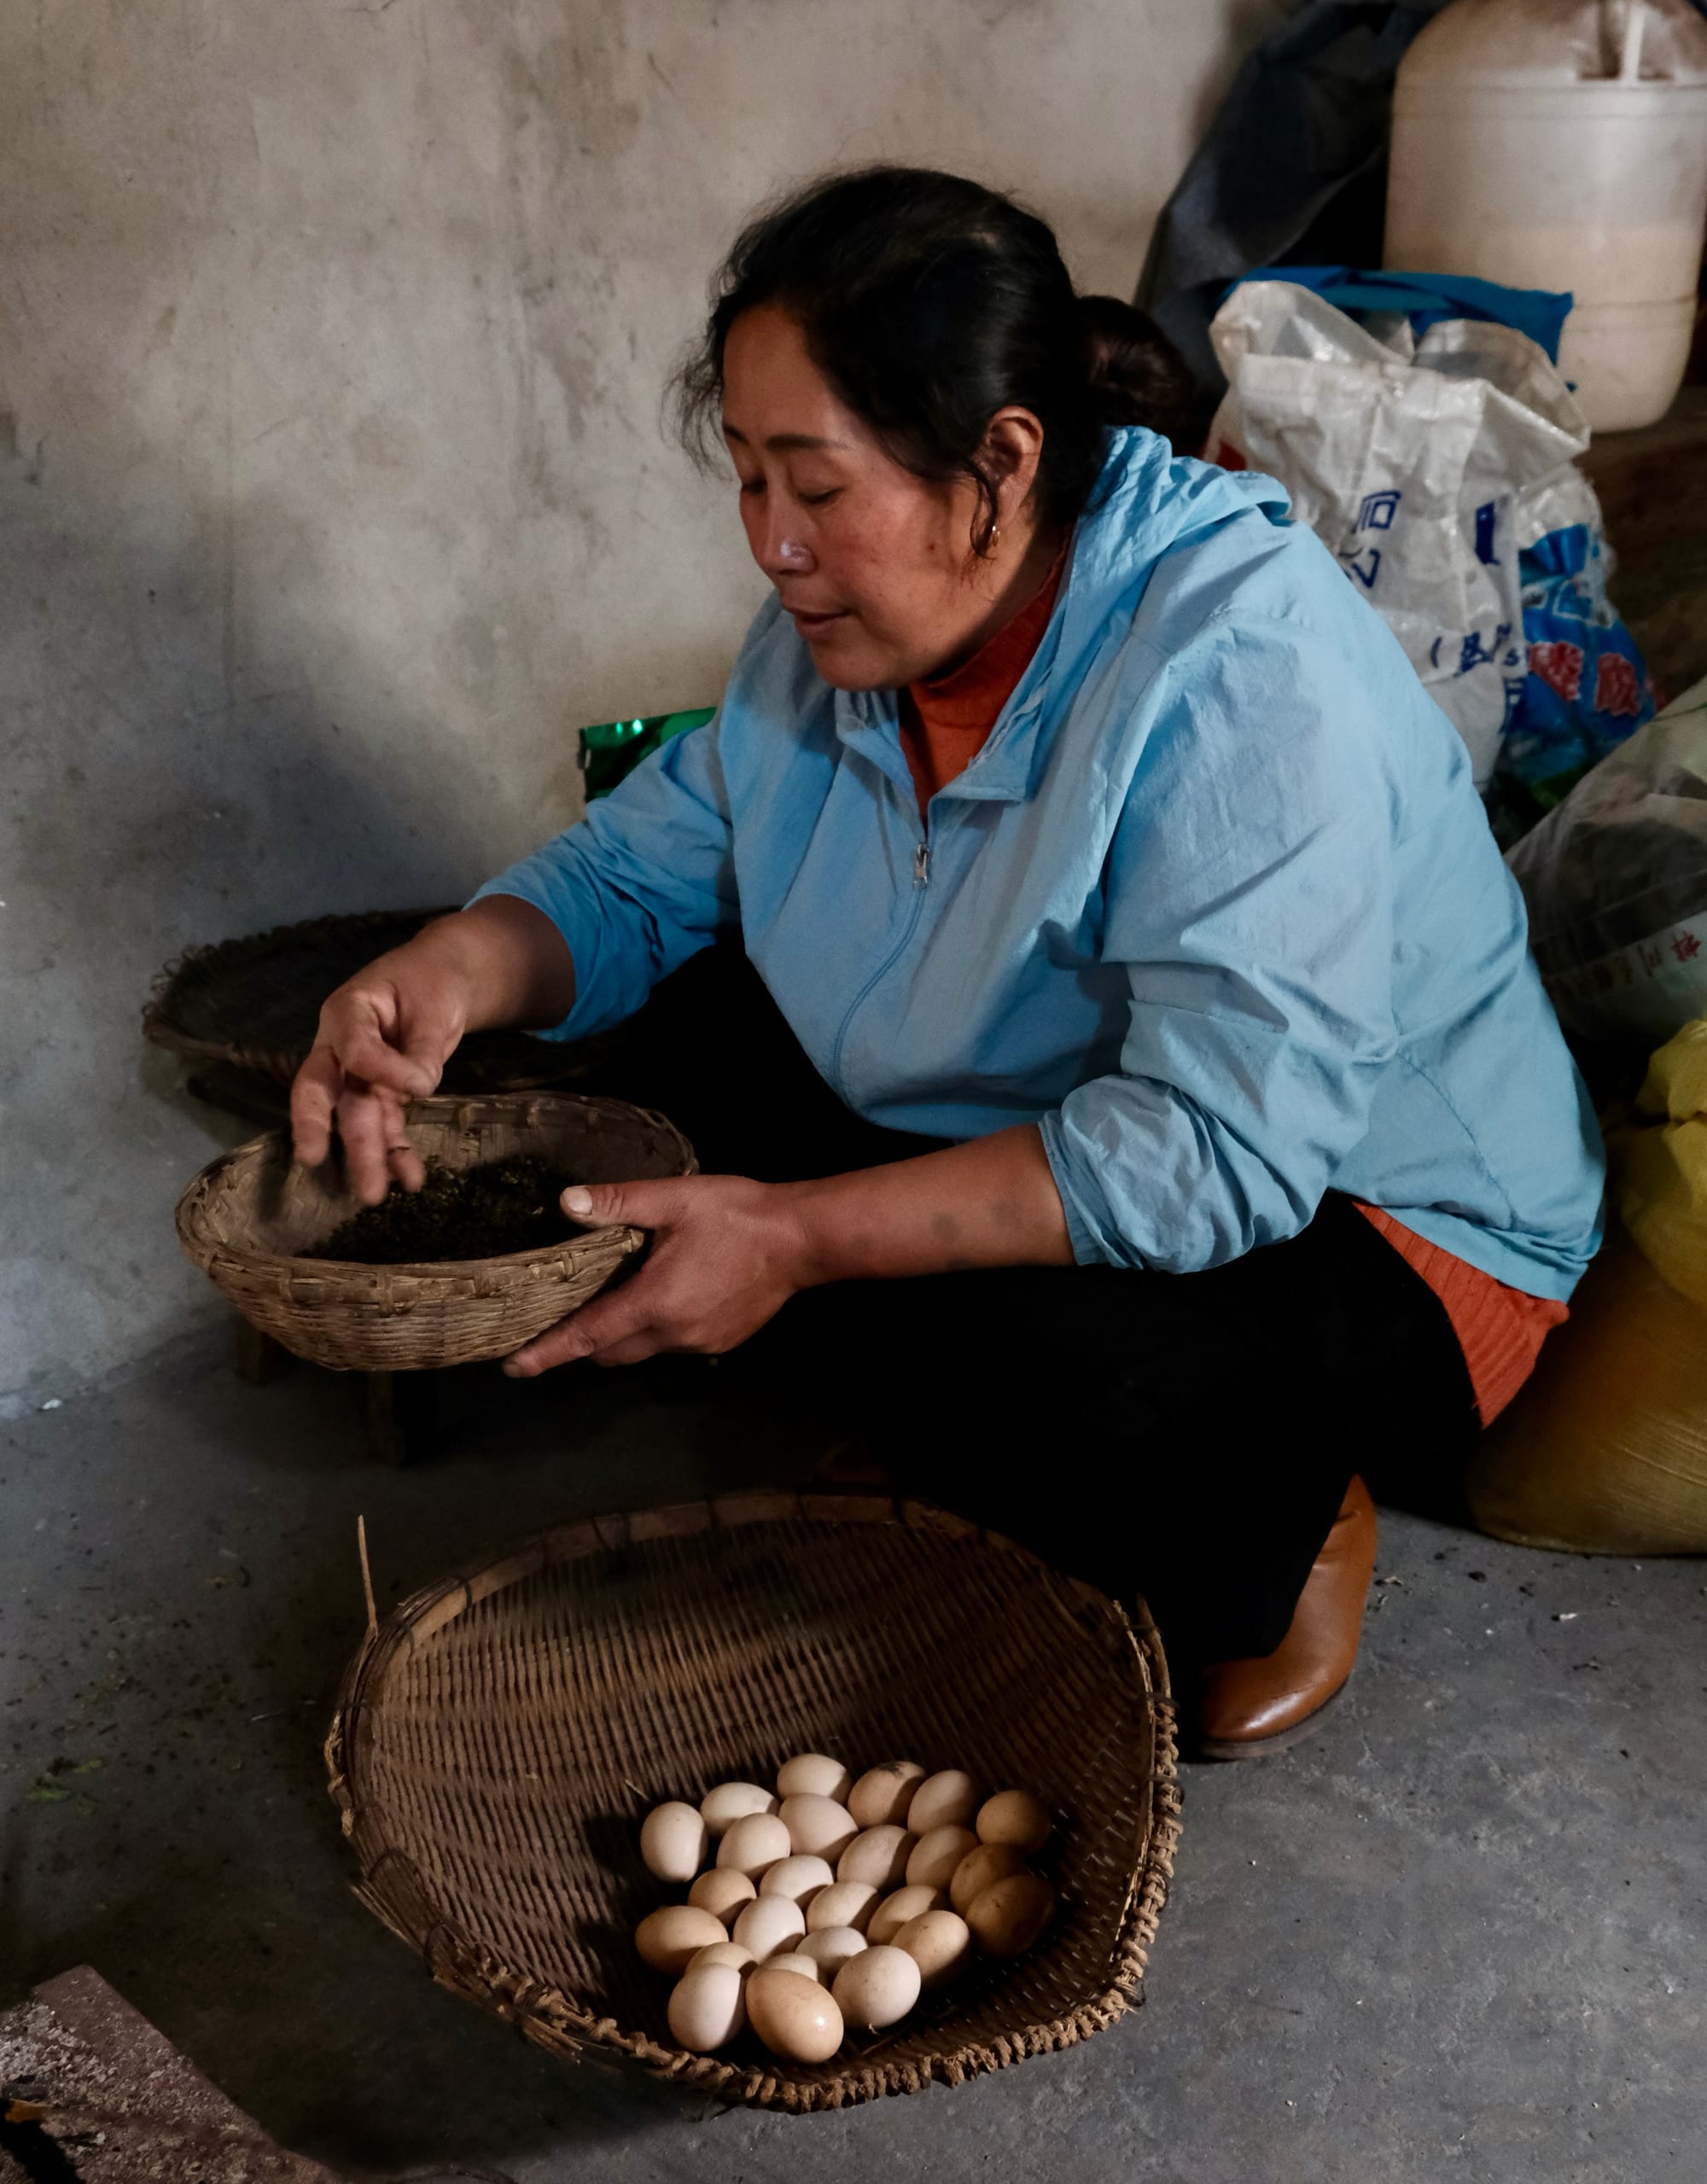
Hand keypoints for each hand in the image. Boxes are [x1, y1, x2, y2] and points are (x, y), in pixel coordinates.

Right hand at [289, 952, 468, 1203]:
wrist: (442, 980)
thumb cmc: (430, 982)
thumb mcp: (433, 1005)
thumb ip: (422, 1047)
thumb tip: (419, 1087)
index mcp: (347, 1012)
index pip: (351, 1045)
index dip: (382, 1068)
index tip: (421, 1084)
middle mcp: (340, 1047)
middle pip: (323, 1088)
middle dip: (319, 1125)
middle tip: (312, 1159)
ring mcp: (358, 1075)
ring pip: (355, 1117)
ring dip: (365, 1155)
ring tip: (374, 1194)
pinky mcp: (381, 1095)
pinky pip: (385, 1126)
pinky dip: (397, 1153)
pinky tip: (411, 1179)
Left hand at [503, 1174, 813, 1373]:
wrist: (801, 1239)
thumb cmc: (736, 1214)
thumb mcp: (674, 1199)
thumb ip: (619, 1202)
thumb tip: (567, 1203)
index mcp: (654, 1302)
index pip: (587, 1336)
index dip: (547, 1352)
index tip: (513, 1368)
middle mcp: (673, 1334)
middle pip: (608, 1353)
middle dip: (580, 1344)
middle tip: (555, 1322)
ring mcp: (698, 1344)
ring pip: (640, 1350)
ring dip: (620, 1334)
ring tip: (611, 1301)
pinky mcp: (719, 1343)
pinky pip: (671, 1346)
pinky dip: (654, 1331)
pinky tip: (663, 1299)